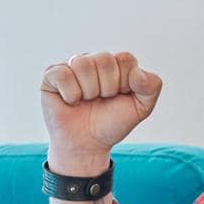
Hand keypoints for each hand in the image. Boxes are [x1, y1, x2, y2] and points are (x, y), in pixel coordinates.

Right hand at [40, 52, 162, 173]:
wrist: (88, 144)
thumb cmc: (112, 123)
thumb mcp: (141, 109)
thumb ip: (151, 87)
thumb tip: (137, 73)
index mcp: (116, 64)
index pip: (125, 59)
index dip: (124, 83)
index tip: (119, 97)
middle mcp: (93, 60)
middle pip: (104, 59)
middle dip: (107, 88)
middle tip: (101, 101)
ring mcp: (72, 66)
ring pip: (83, 64)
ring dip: (89, 91)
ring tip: (86, 102)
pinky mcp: (52, 76)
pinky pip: (63, 74)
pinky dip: (70, 94)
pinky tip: (71, 101)